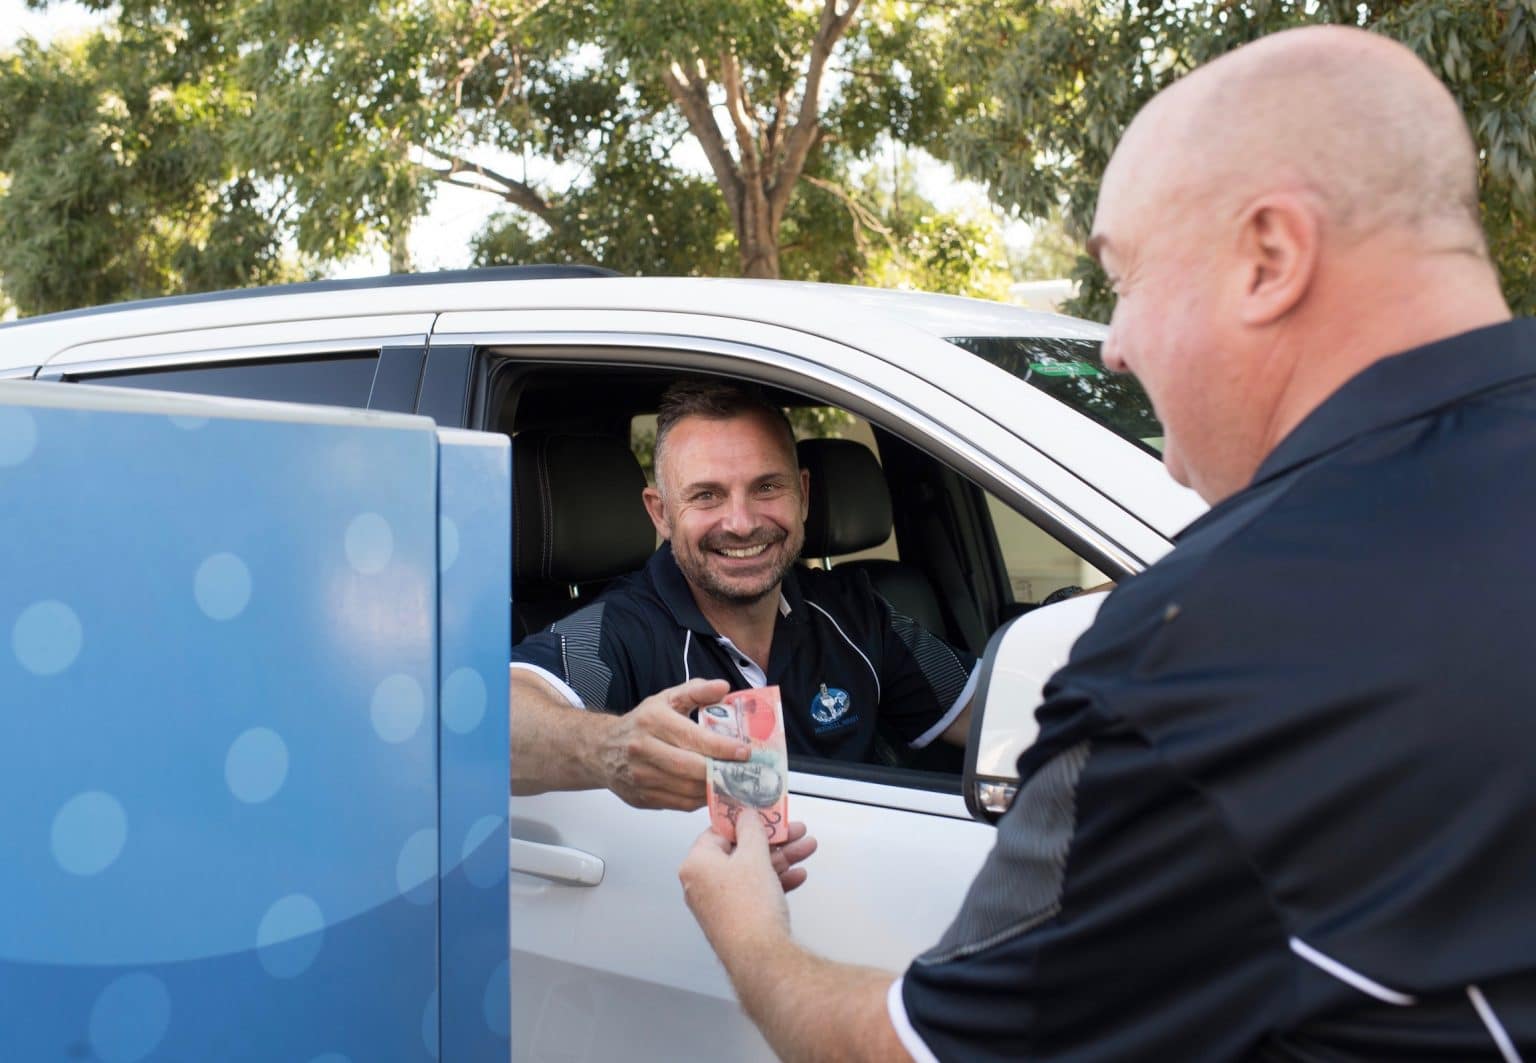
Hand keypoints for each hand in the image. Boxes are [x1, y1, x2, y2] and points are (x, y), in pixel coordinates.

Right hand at [596, 678, 750, 809]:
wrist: (602, 750)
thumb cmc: (641, 723)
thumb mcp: (666, 699)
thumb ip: (696, 691)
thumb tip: (723, 688)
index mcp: (652, 721)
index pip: (693, 737)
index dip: (722, 747)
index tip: (744, 752)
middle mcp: (643, 749)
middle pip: (690, 768)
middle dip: (721, 770)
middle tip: (744, 770)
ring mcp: (641, 777)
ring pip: (687, 790)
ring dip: (713, 787)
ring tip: (733, 781)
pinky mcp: (642, 798)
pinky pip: (679, 804)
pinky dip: (699, 799)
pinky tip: (711, 789)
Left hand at [679, 812, 817, 952]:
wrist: (761, 957)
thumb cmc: (749, 907)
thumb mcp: (753, 855)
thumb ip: (751, 830)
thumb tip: (746, 816)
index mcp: (696, 864)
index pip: (718, 832)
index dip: (744, 821)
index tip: (762, 814)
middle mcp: (702, 884)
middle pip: (740, 851)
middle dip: (772, 841)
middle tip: (793, 831)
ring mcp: (719, 904)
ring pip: (752, 872)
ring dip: (781, 859)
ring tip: (806, 848)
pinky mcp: (736, 920)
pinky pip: (755, 893)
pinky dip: (776, 882)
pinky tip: (798, 876)